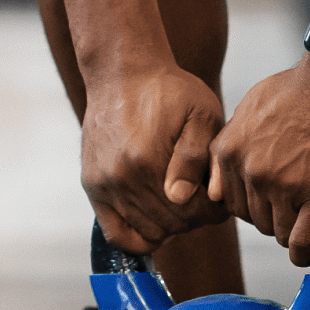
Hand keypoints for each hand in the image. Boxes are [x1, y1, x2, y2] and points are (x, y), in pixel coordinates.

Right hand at [80, 61, 229, 254]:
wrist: (122, 73)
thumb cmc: (168, 90)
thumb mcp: (199, 111)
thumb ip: (196, 156)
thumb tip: (181, 197)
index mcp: (149, 162)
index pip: (192, 212)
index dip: (213, 209)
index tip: (218, 196)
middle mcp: (121, 179)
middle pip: (171, 225)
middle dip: (194, 215)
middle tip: (201, 196)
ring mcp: (103, 184)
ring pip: (147, 232)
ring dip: (170, 224)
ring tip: (180, 200)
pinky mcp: (91, 185)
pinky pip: (115, 232)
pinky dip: (138, 236)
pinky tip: (155, 221)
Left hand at [209, 55, 309, 264]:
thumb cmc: (298, 89)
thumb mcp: (248, 108)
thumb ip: (229, 147)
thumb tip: (216, 187)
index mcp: (232, 151)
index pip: (231, 202)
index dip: (252, 204)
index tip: (267, 203)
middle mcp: (253, 172)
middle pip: (255, 219)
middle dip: (273, 217)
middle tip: (292, 209)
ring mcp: (285, 187)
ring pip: (278, 232)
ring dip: (291, 232)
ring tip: (305, 223)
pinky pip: (302, 241)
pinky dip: (304, 253)